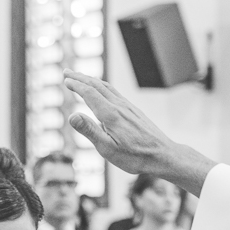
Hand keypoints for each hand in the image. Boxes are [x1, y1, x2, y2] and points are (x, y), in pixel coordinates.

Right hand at [63, 70, 216, 196]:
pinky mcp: (134, 111)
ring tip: (81, 78)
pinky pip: (115, 93)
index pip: (89, 93)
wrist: (163, 156)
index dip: (76, 85)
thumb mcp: (108, 149)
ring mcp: (128, 107)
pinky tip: (102, 91)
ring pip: (107, 87)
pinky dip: (103, 86)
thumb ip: (90, 131)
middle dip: (80, 78)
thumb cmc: (135, 157)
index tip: (66, 80)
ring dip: (91, 80)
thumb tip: (72, 116)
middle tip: (67, 72)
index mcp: (110, 115)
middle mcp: (119, 106)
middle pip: (97, 86)